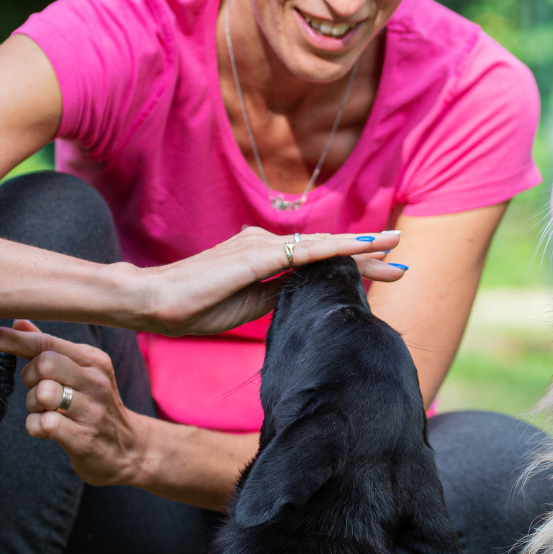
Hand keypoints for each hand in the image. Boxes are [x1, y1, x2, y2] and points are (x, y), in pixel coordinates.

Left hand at [0, 320, 146, 486]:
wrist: (129, 450)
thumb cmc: (96, 406)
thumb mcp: (82, 372)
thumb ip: (49, 348)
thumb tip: (18, 321)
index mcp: (93, 360)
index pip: (48, 342)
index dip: (13, 339)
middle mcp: (96, 381)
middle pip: (45, 363)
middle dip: (28, 376)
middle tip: (36, 388)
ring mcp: (92, 410)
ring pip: (43, 393)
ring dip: (32, 404)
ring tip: (44, 410)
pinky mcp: (84, 439)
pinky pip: (43, 425)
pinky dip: (36, 426)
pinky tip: (48, 428)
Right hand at [139, 227, 402, 335]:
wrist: (151, 302)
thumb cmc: (191, 309)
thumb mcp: (247, 308)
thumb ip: (277, 297)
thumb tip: (306, 299)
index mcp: (263, 259)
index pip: (315, 263)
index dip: (350, 266)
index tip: (382, 272)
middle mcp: (265, 245)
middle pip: (324, 252)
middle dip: (365, 257)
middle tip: (401, 262)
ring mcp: (260, 246)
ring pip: (320, 249)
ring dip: (359, 251)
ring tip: (393, 252)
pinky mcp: (255, 256)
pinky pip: (303, 253)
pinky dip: (336, 250)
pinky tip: (362, 249)